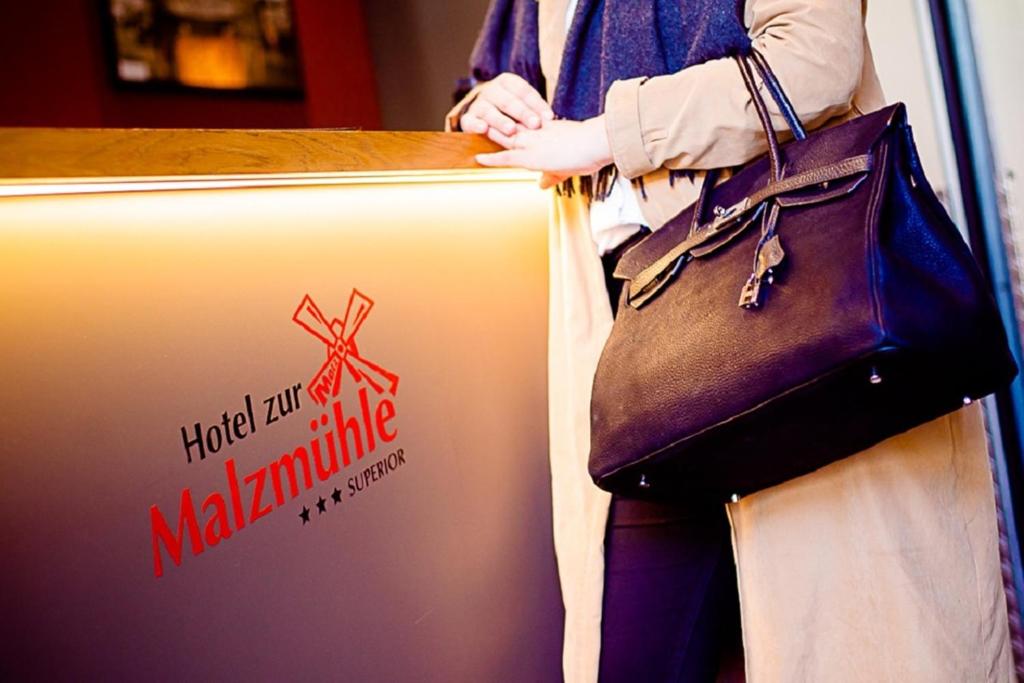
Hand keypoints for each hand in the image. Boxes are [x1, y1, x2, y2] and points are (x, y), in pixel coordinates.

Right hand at [459, 73, 553, 137]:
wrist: (481, 113)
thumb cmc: (510, 111)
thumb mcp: (522, 104)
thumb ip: (534, 110)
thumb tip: (552, 120)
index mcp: (507, 82)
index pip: (523, 91)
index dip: (537, 104)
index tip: (549, 117)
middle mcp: (491, 90)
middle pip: (508, 101)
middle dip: (522, 113)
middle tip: (535, 124)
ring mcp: (478, 104)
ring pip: (489, 111)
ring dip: (501, 121)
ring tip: (511, 129)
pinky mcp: (468, 118)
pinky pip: (470, 121)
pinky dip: (476, 125)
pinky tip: (483, 129)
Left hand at [475, 116, 613, 182]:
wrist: (598, 142)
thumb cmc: (592, 149)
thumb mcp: (568, 164)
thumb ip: (551, 175)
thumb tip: (540, 185)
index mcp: (545, 129)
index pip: (521, 126)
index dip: (507, 125)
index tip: (496, 122)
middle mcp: (535, 133)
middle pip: (506, 126)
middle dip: (490, 124)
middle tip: (473, 121)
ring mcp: (532, 143)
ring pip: (502, 137)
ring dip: (486, 134)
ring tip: (468, 132)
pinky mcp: (532, 156)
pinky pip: (506, 157)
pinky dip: (492, 158)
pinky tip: (478, 158)